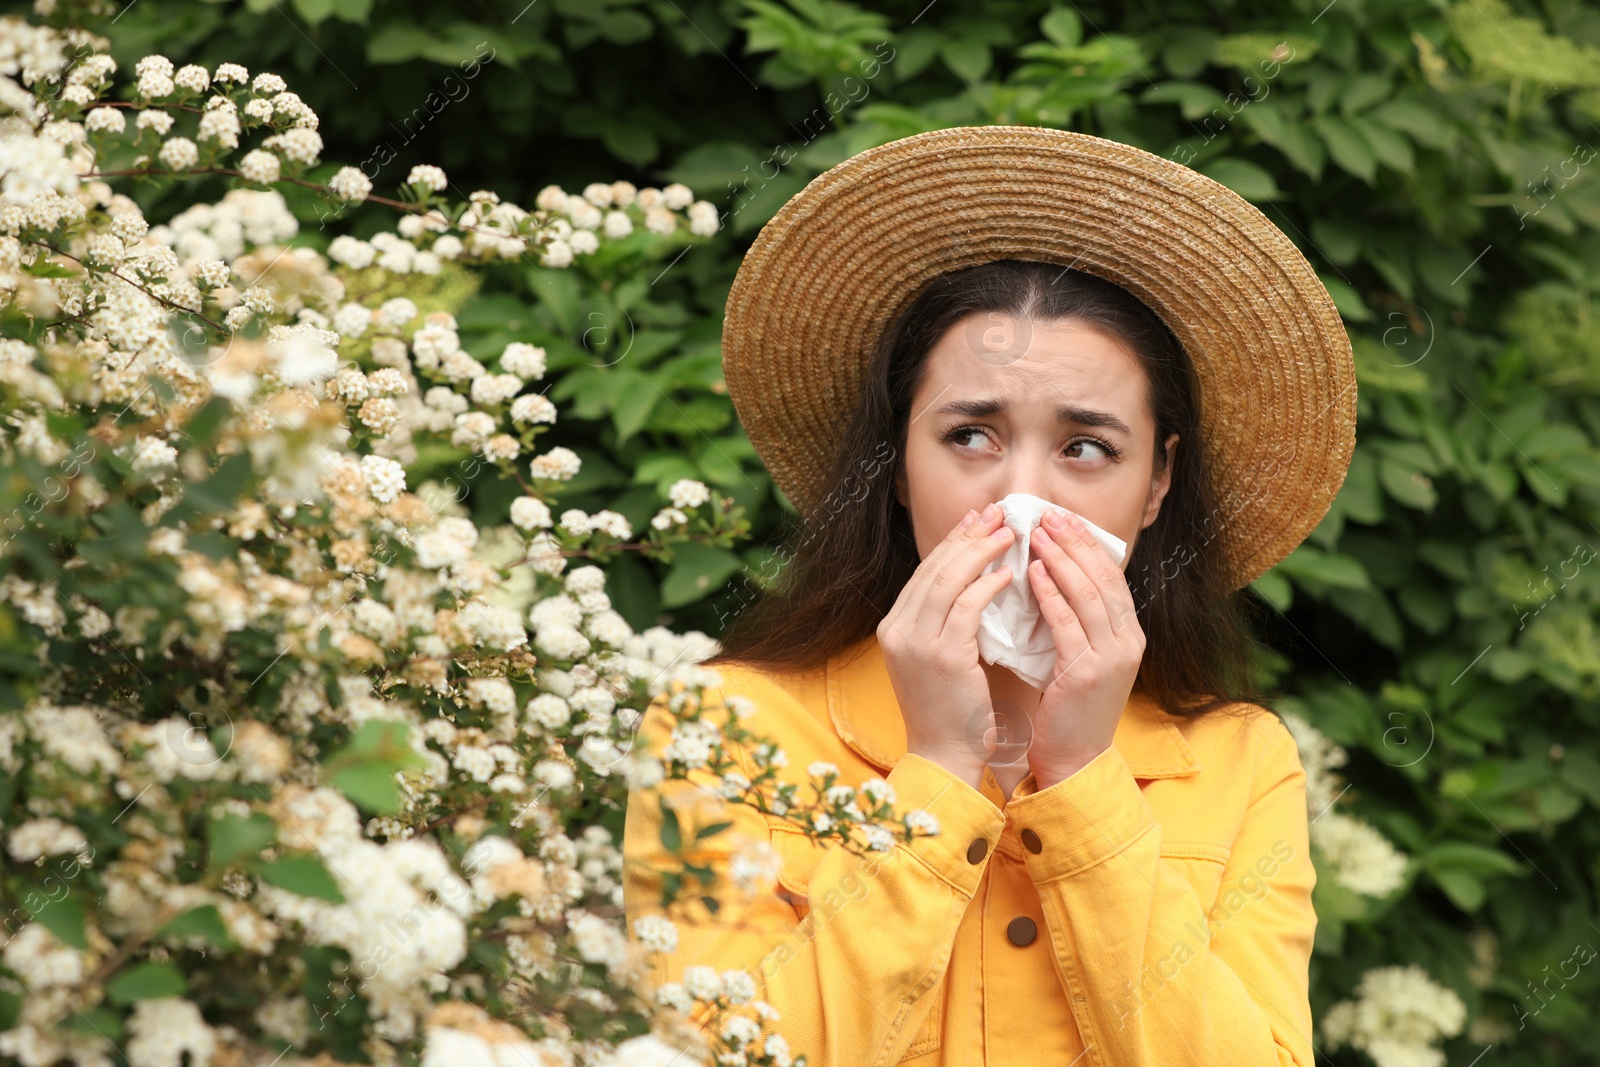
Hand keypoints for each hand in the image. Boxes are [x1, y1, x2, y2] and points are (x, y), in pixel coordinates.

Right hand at [878, 503, 1015, 788]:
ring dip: (982, 552)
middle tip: (999, 514)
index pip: (925, 571)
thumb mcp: (938, 656)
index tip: (978, 519)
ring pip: (949, 580)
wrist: (944, 755)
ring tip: (1009, 535)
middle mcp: (898, 630)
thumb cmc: (949, 709)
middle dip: (969, 536)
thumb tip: (973, 577)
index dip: (953, 541)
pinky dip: (988, 586)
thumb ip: (946, 620)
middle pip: (934, 568)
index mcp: (894, 627)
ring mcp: (916, 643)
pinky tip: (1009, 575)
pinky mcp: (942, 656)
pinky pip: (967, 607)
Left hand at [1025, 509, 1145, 788]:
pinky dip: (1051, 595)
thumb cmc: (1069, 709)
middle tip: (1047, 513)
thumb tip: (1053, 575)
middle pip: (1104, 577)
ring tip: (1036, 534)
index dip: (1087, 544)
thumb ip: (1077, 622)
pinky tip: (1033, 574)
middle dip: (1074, 542)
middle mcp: (1128, 643)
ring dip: (1061, 560)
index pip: (1112, 576)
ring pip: (1088, 595)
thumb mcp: (1082, 658)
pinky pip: (1068, 624)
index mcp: (1129, 635)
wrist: (1074, 761)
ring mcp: (1111, 658)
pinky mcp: (1087, 674)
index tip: (1063, 518)